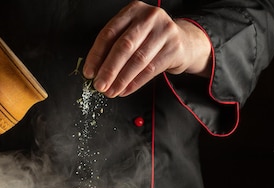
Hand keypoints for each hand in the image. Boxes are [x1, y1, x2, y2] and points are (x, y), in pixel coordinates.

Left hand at [82, 1, 211, 97]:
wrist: (184, 42)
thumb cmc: (151, 39)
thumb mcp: (132, 34)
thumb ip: (114, 47)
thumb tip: (95, 71)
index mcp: (133, 10)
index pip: (109, 33)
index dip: (96, 55)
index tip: (89, 72)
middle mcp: (149, 17)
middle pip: (124, 46)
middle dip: (109, 69)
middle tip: (99, 85)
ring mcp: (164, 31)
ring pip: (138, 60)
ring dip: (121, 79)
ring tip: (111, 91)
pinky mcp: (174, 48)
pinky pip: (150, 69)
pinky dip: (135, 83)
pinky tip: (125, 90)